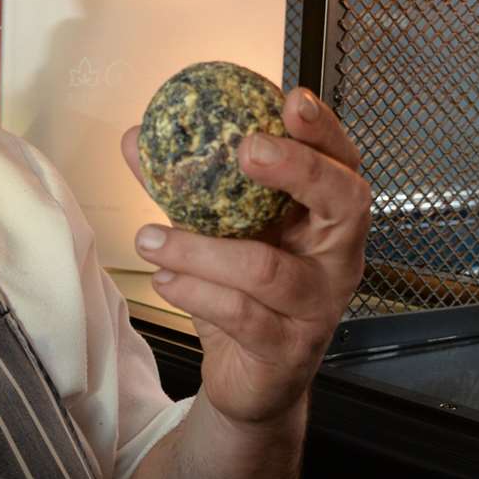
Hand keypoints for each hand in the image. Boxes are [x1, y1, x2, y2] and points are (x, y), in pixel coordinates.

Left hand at [121, 87, 369, 426]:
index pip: (342, 163)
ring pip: (266, 267)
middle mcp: (336, 256)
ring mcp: (318, 305)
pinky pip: (240, 312)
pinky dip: (193, 290)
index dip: (323, 129)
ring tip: (148, 238)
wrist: (251, 379)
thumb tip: (136, 137)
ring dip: (197, 248)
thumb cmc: (242, 292)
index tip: (290, 99)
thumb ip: (181, 185)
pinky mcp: (288, 348)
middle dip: (297, 169)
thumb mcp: (214, 230)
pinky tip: (164, 278)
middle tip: (245, 151)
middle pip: (343, 202)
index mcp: (325, 218)